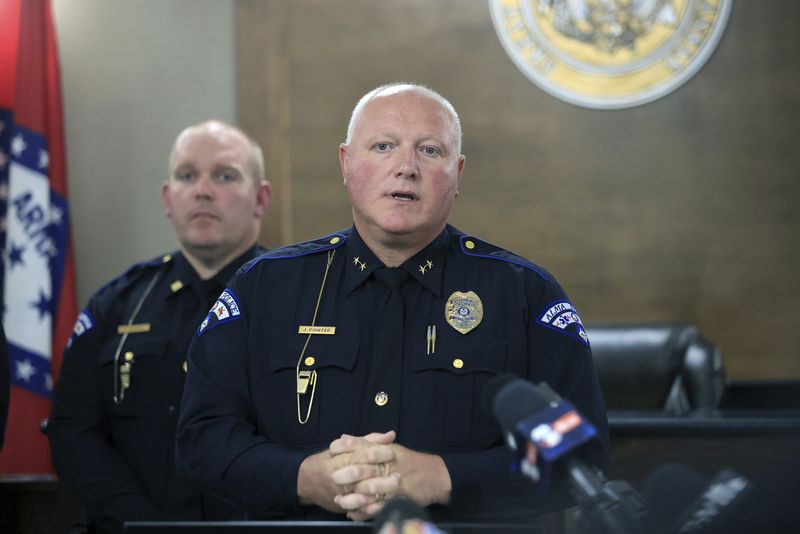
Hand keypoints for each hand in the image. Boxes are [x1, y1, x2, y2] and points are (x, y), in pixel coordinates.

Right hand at [296, 431, 395, 512]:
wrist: (306, 483)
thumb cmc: (328, 461)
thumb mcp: (344, 447)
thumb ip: (368, 440)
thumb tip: (391, 434)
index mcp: (336, 458)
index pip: (357, 454)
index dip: (376, 452)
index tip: (392, 452)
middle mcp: (336, 475)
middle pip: (358, 473)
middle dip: (378, 472)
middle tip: (397, 473)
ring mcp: (337, 492)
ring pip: (358, 492)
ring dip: (377, 490)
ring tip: (394, 486)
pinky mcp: (340, 505)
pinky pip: (357, 507)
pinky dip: (370, 504)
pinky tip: (383, 500)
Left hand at [334, 436, 451, 520]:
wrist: (436, 477)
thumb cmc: (411, 462)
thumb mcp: (391, 448)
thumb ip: (367, 443)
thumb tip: (344, 437)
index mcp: (387, 451)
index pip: (364, 446)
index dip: (347, 447)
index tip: (332, 449)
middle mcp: (390, 466)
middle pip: (365, 469)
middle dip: (348, 474)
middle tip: (333, 478)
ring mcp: (393, 484)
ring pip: (370, 491)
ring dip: (353, 497)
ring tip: (339, 501)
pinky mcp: (398, 500)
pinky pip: (378, 508)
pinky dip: (365, 512)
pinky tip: (353, 513)